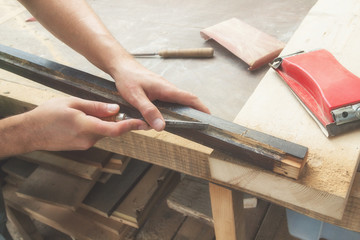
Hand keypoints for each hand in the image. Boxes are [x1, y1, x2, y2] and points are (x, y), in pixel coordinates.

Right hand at [26, 97, 147, 150]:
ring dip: (102, 122)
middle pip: (110, 129)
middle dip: (113, 119)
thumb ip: (96, 107)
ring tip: (86, 110)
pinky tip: (82, 118)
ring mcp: (84, 145)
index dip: (131, 126)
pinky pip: (94, 135)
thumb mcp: (72, 103)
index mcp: (87, 127)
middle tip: (110, 108)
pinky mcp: (80, 146)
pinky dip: (95, 126)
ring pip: (101, 132)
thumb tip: (115, 109)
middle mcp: (88, 140)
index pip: (115, 129)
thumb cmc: (47, 116)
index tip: (142, 123)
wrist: (29, 132)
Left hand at [111, 59, 210, 130]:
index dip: (201, 107)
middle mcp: (167, 88)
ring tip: (186, 123)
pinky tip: (168, 117)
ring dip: (183, 111)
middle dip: (195, 112)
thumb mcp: (135, 97)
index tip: (209, 116)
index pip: (189, 98)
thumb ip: (148, 111)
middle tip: (199, 125)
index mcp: (166, 88)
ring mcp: (163, 90)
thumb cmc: (127, 78)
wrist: (121, 66)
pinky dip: (173, 109)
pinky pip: (170, 101)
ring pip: (177, 102)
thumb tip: (161, 127)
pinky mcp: (158, 91)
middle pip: (187, 100)